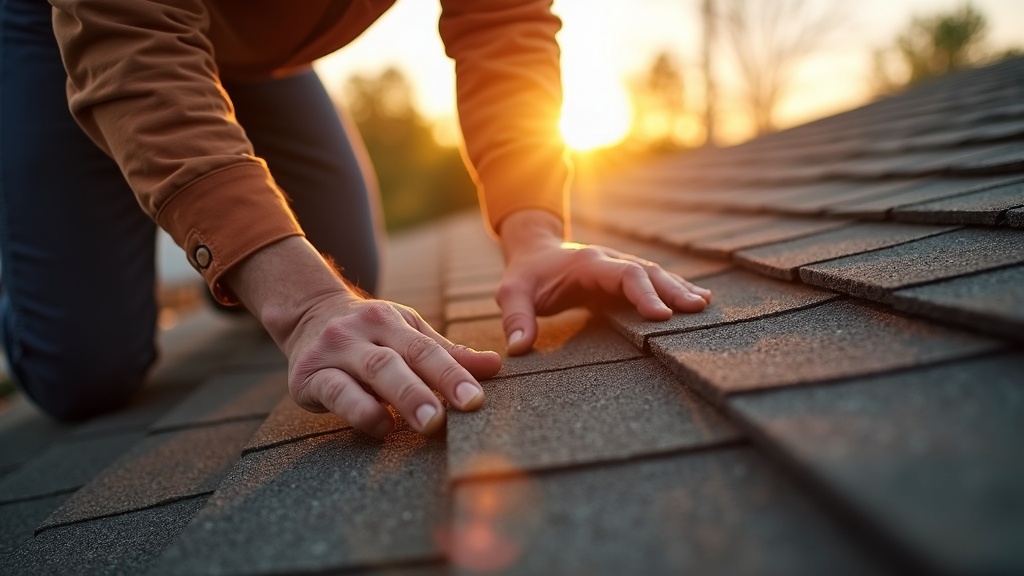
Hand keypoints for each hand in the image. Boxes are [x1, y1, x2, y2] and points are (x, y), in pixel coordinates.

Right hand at [225, 237, 501, 437]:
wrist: (306, 316)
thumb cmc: (370, 334)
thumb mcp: (406, 333)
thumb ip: (447, 354)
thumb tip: (495, 366)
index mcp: (389, 321)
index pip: (425, 349)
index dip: (453, 373)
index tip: (477, 399)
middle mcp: (361, 333)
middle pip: (399, 359)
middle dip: (430, 387)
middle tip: (460, 412)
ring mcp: (333, 353)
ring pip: (370, 374)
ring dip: (400, 399)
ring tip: (428, 422)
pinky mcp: (308, 378)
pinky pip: (336, 393)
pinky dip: (360, 411)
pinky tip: (381, 426)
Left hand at [496, 210, 711, 354]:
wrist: (533, 252)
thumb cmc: (525, 275)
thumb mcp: (511, 292)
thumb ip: (516, 317)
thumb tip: (519, 349)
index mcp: (589, 263)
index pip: (624, 274)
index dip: (644, 293)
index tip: (661, 316)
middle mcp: (610, 261)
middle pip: (649, 272)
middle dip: (673, 289)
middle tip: (698, 309)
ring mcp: (619, 269)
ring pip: (656, 275)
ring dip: (679, 289)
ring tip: (705, 306)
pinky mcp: (623, 280)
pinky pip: (652, 284)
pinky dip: (674, 290)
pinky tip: (697, 301)